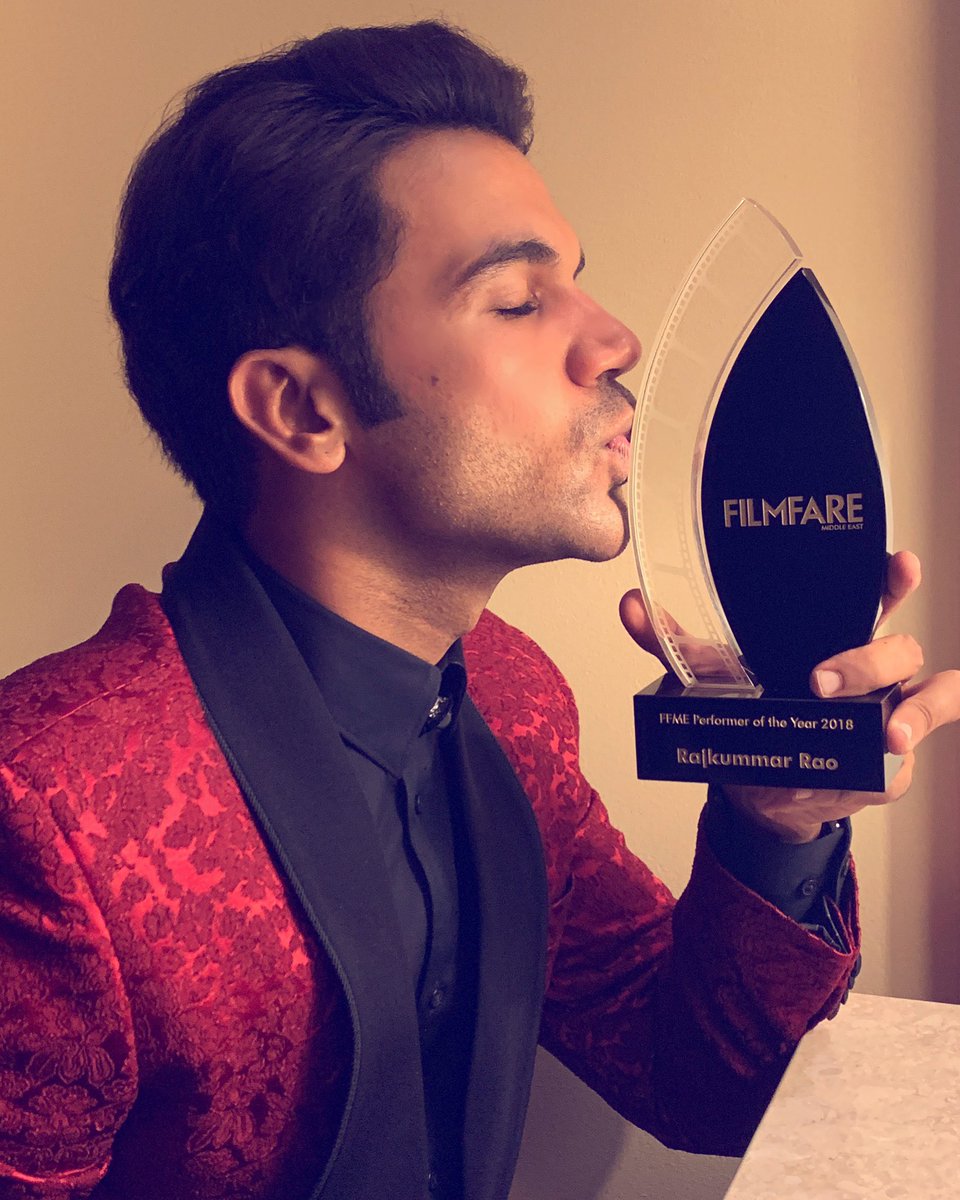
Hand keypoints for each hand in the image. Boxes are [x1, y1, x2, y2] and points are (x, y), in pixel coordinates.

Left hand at [620, 551, 959, 842]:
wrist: (759, 786)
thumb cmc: (754, 715)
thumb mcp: (713, 676)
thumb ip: (676, 643)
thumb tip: (632, 606)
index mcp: (836, 635)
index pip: (872, 596)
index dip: (890, 578)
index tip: (895, 562)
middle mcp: (875, 668)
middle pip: (899, 647)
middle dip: (869, 658)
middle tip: (821, 682)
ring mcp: (892, 710)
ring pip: (930, 692)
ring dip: (911, 710)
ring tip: (885, 733)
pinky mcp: (895, 758)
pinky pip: (913, 757)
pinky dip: (899, 760)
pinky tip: (878, 761)